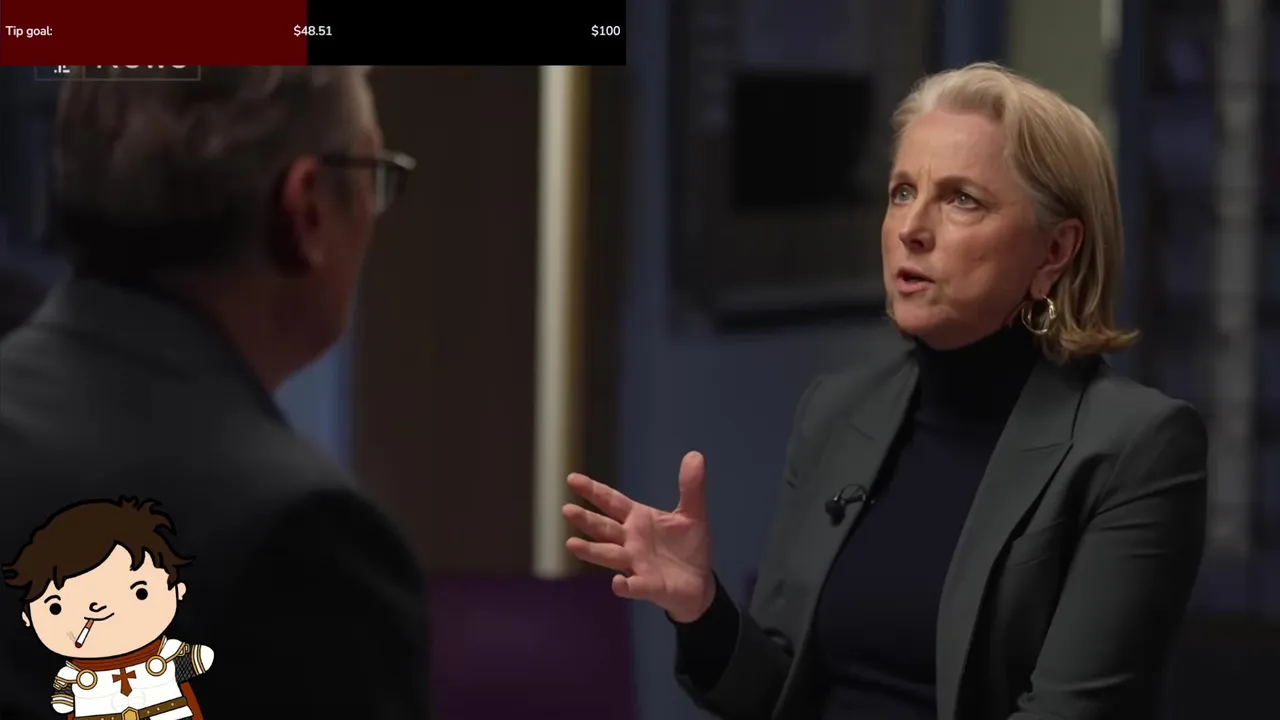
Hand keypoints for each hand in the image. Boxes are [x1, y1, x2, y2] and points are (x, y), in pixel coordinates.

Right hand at [563, 451, 715, 622]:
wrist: (699, 582)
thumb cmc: (688, 546)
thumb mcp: (692, 513)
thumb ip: (691, 487)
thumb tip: (695, 454)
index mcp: (638, 519)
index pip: (612, 502)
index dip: (593, 491)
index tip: (572, 479)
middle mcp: (630, 541)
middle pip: (604, 528)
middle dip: (586, 519)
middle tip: (566, 509)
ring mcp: (636, 565)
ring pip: (610, 555)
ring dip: (592, 551)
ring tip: (572, 544)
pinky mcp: (649, 586)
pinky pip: (634, 586)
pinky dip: (625, 585)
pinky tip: (617, 583)